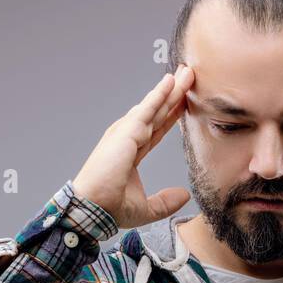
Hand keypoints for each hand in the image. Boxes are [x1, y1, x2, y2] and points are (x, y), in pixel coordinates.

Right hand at [71, 66, 194, 229]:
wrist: (93, 209)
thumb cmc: (109, 208)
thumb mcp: (145, 208)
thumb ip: (165, 202)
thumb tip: (184, 196)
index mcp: (130, 153)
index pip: (156, 130)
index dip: (171, 115)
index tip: (184, 103)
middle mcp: (127, 139)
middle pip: (157, 113)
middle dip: (173, 95)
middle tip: (189, 76)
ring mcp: (125, 133)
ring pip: (154, 107)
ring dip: (171, 89)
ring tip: (186, 73)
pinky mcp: (125, 132)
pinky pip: (147, 109)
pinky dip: (159, 94)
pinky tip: (170, 81)